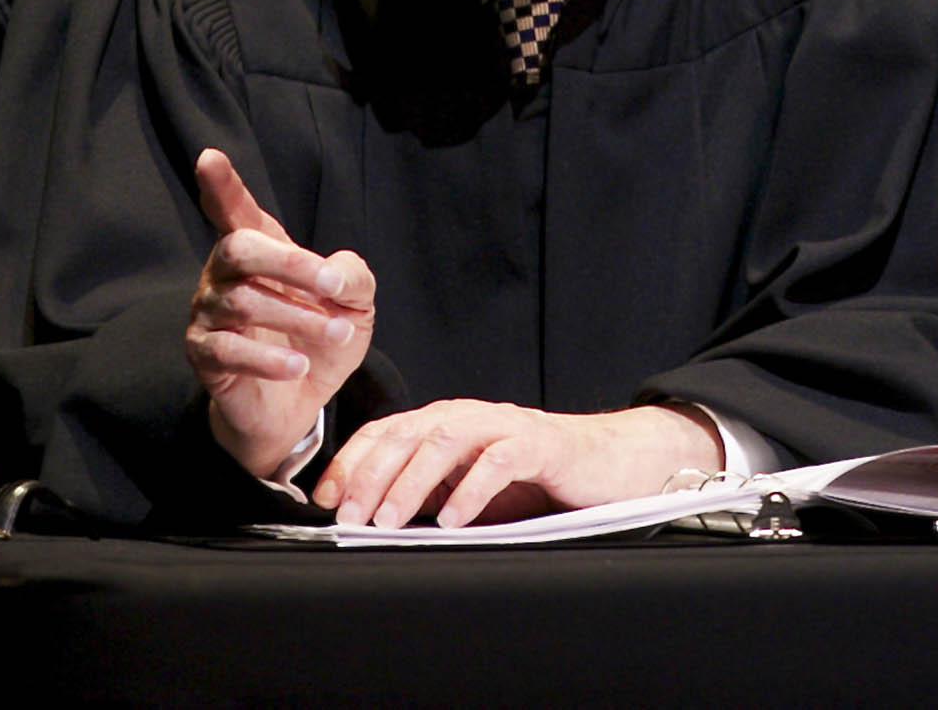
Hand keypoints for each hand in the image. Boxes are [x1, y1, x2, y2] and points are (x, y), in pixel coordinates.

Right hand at [185, 148, 375, 477]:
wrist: (301, 400)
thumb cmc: (322, 336)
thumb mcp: (355, 304)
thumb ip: (353, 278)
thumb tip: (336, 272)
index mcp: (260, 249)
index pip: (235, 211)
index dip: (222, 186)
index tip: (210, 157)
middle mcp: (224, 274)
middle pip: (239, 248)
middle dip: (291, 264)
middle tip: (334, 290)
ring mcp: (208, 313)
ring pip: (243, 302)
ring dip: (300, 319)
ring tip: (337, 335)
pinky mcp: (204, 355)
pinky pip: (229, 350)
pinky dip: (271, 357)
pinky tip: (298, 365)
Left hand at [313, 401, 723, 528]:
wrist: (611, 464)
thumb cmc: (539, 480)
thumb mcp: (469, 490)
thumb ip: (429, 495)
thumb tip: (371, 520)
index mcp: (449, 424)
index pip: (387, 431)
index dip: (351, 462)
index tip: (326, 499)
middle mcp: (472, 416)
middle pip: (408, 433)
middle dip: (371, 475)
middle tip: (350, 517)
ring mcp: (507, 426)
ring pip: (446, 439)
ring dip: (411, 481)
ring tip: (390, 520)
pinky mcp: (542, 443)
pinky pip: (501, 459)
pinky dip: (472, 488)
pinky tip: (455, 518)